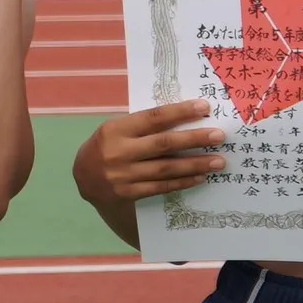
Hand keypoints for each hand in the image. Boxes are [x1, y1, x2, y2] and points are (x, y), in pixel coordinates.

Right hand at [73, 99, 226, 203]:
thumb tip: (183, 119)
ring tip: (218, 161)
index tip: (204, 108)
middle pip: (163, 144)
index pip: (153, 118)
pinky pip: (160, 187)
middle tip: (219, 136)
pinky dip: (181, 181)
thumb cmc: (107, 146)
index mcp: (115, 129)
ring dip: (194, 164)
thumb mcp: (116, 130)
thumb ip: (142, 126)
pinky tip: (199, 177)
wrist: (83, 177)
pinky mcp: (128, 193)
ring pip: (165, 168)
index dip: (180, 112)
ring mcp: (123, 175)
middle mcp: (118, 152)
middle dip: (194, 139)